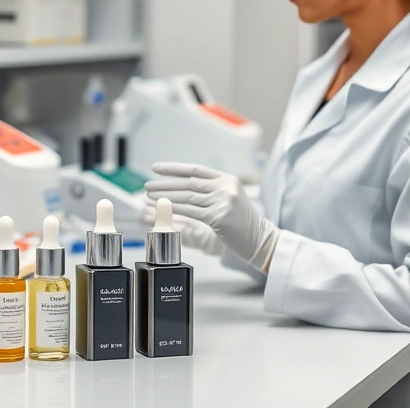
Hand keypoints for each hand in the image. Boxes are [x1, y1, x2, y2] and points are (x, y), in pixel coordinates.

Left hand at [145, 162, 278, 270]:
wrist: (262, 241)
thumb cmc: (243, 223)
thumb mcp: (230, 199)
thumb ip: (211, 191)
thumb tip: (181, 188)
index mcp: (227, 179)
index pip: (195, 169)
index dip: (174, 168)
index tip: (156, 168)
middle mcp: (226, 187)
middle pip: (188, 183)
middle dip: (165, 184)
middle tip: (147, 185)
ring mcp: (223, 201)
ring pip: (187, 197)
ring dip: (165, 197)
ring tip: (149, 197)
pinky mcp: (219, 217)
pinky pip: (191, 211)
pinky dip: (174, 209)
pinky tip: (162, 209)